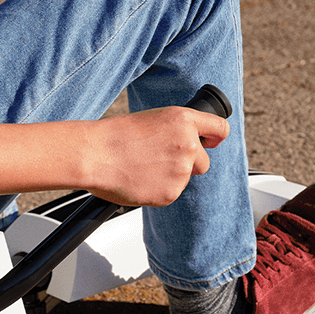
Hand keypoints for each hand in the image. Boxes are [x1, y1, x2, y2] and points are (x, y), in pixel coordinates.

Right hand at [89, 106, 229, 207]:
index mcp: (184, 121)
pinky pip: (169, 194)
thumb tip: (188, 148)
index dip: (215, 138)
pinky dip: (156, 190)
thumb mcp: (152, 120)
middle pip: (203, 162)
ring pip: (183, 179)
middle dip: (188, 164)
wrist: (94, 155)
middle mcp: (189, 145)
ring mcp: (181, 171)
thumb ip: (176, 132)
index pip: (219, 129)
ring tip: (140, 168)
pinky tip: (138, 180)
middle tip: (159, 161)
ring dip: (167, 177)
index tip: (211, 142)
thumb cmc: (115, 136)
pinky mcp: (170, 193)